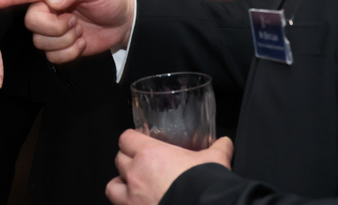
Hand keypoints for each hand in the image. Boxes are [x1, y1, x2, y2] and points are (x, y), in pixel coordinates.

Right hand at [0, 0, 134, 64]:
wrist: (123, 22)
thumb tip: (52, 1)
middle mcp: (48, 8)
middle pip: (32, 21)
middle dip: (53, 26)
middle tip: (73, 21)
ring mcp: (52, 30)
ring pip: (40, 42)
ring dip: (65, 40)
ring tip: (79, 30)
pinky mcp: (59, 48)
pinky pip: (53, 57)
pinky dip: (70, 53)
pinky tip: (81, 43)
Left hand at [105, 130, 233, 204]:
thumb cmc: (204, 186)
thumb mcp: (215, 160)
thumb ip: (218, 148)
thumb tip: (224, 144)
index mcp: (150, 155)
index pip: (126, 138)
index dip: (133, 140)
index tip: (140, 143)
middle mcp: (136, 175)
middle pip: (119, 160)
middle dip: (128, 162)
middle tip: (142, 166)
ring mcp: (132, 199)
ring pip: (112, 186)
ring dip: (121, 186)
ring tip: (133, 189)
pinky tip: (141, 204)